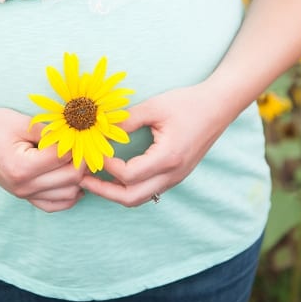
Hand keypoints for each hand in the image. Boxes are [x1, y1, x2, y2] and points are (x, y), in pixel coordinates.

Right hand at [0, 106, 86, 212]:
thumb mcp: (22, 123)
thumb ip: (52, 132)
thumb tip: (80, 138)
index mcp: (22, 167)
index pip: (65, 159)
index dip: (77, 143)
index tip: (80, 132)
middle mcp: (23, 187)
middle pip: (71, 178)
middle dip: (81, 160)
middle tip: (79, 143)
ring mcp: (23, 194)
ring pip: (69, 194)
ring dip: (76, 176)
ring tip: (71, 157)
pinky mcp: (23, 196)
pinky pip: (55, 205)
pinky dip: (68, 193)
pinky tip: (67, 177)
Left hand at [80, 84, 233, 206]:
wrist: (219, 106)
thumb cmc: (187, 103)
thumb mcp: (153, 107)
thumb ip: (125, 120)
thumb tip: (98, 129)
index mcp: (168, 158)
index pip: (129, 176)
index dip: (106, 167)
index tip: (93, 152)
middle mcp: (172, 174)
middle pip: (132, 198)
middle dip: (104, 192)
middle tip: (82, 179)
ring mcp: (175, 178)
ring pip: (140, 198)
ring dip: (114, 192)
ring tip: (93, 179)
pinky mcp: (175, 175)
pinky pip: (148, 190)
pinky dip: (128, 187)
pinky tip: (112, 175)